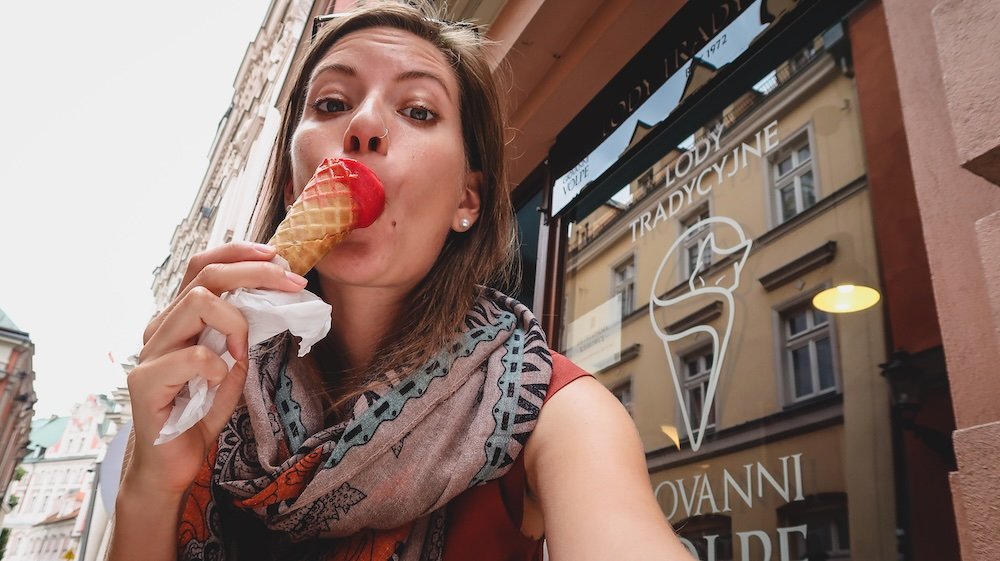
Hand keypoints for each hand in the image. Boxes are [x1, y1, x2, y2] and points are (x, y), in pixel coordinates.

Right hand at [123, 242, 308, 496]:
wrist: (171, 465)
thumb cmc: (198, 414)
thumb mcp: (232, 369)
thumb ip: (242, 337)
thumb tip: (274, 303)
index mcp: (179, 318)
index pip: (203, 266)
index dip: (240, 253)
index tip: (278, 257)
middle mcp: (161, 327)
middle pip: (204, 275)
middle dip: (255, 272)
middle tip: (292, 284)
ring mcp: (150, 352)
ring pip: (195, 303)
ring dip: (234, 320)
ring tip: (243, 349)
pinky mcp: (145, 382)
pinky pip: (190, 357)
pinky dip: (216, 366)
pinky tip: (219, 382)